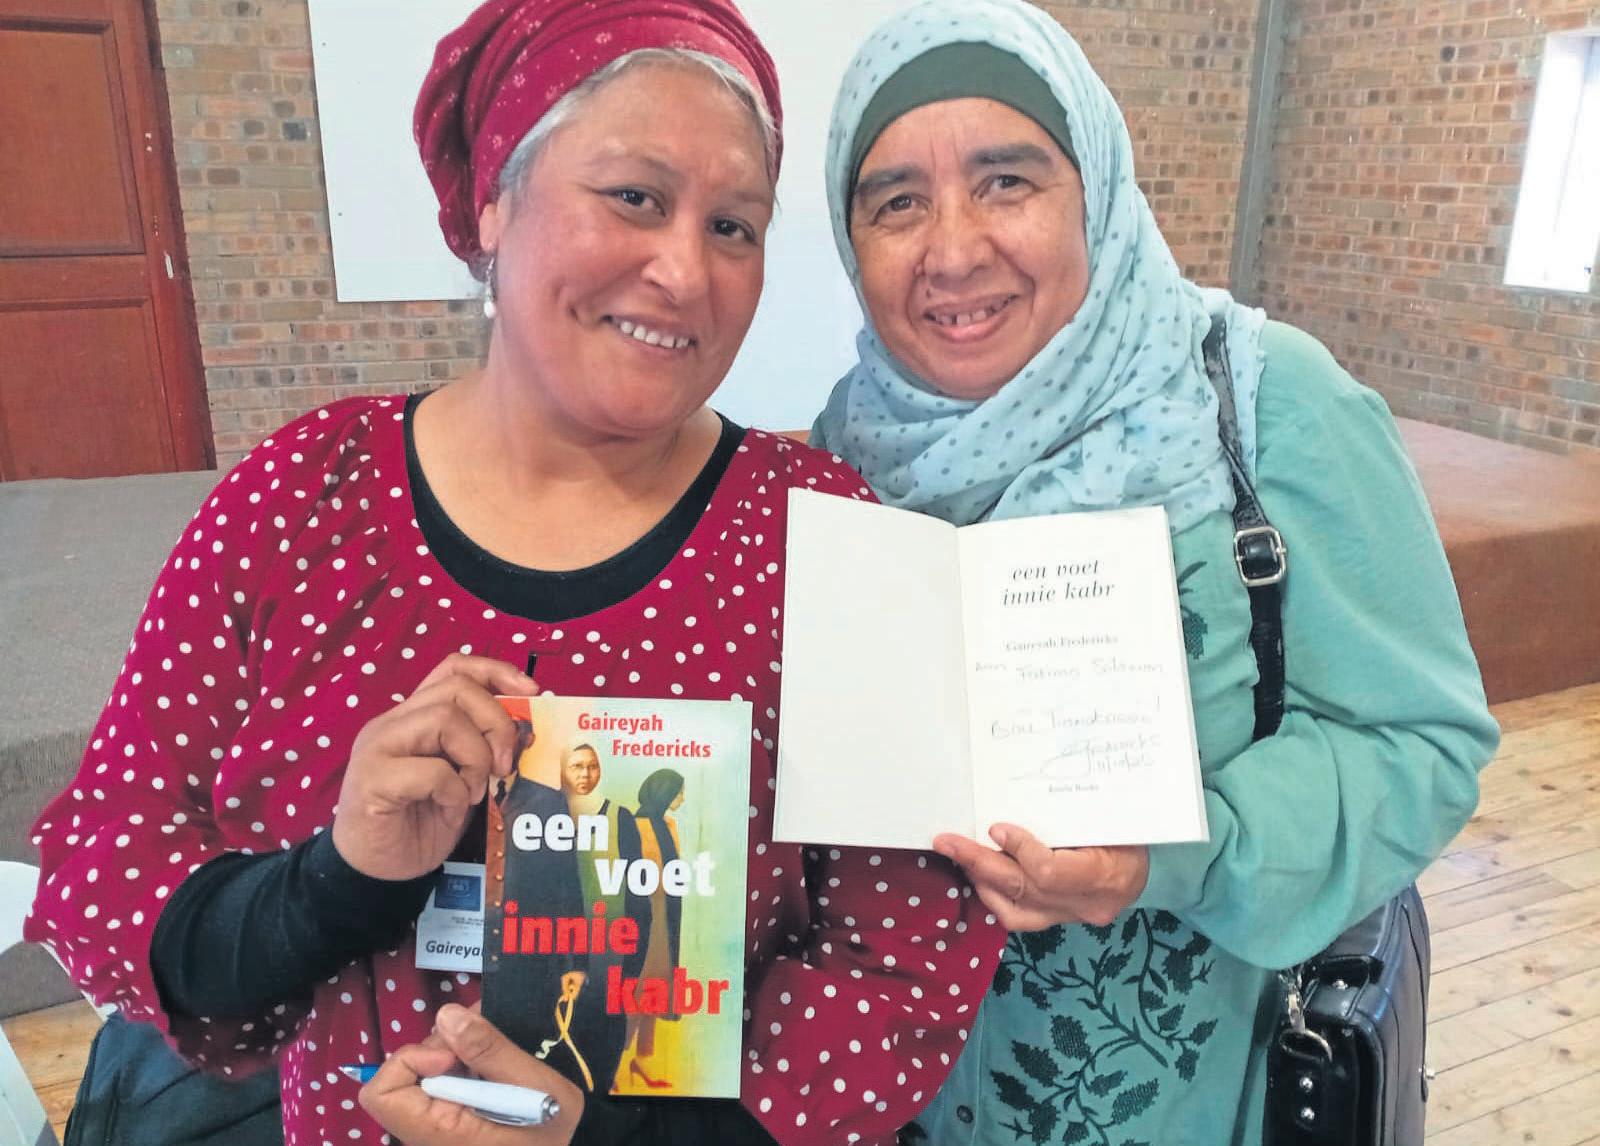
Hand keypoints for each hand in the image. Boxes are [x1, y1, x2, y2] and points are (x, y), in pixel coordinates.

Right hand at [333, 654, 537, 879]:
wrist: (377, 874)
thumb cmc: (421, 824)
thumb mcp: (463, 778)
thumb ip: (480, 749)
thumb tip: (525, 732)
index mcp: (414, 717)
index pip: (454, 668)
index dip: (497, 671)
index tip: (532, 691)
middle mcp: (391, 723)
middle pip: (456, 689)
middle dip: (496, 722)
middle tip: (503, 765)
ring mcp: (377, 748)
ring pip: (443, 718)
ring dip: (474, 757)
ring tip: (472, 790)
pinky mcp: (372, 780)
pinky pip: (431, 769)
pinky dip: (454, 789)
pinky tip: (450, 807)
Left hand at [361, 1003, 582, 1144]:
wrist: (575, 1143)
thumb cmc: (555, 1126)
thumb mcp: (536, 1086)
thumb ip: (492, 1051)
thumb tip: (447, 1015)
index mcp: (443, 1133)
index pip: (383, 1095)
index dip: (410, 1061)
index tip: (452, 1052)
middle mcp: (431, 1130)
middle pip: (406, 1073)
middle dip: (443, 1045)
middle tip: (485, 1034)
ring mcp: (442, 1123)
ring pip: (425, 1070)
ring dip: (458, 1047)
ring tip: (496, 1037)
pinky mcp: (454, 1114)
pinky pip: (443, 1078)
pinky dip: (465, 1058)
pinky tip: (494, 1052)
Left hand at [933, 824, 1149, 932]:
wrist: (1149, 873)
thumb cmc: (1131, 833)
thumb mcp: (1113, 818)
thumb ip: (1074, 814)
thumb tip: (1025, 794)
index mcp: (1103, 876)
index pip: (1049, 872)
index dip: (1019, 850)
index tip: (996, 826)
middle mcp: (1084, 905)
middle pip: (1023, 889)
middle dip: (979, 862)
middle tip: (947, 841)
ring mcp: (1069, 918)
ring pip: (1013, 910)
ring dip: (980, 880)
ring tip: (957, 854)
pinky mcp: (1055, 922)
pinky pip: (1017, 917)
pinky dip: (992, 895)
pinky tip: (977, 874)